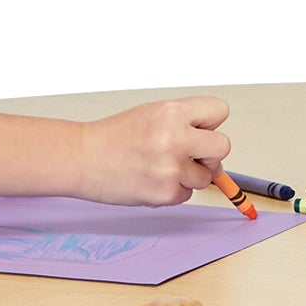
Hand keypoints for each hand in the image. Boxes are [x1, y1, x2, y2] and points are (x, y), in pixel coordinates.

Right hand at [74, 96, 230, 204]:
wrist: (83, 158)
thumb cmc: (115, 136)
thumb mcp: (152, 114)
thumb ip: (186, 124)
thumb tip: (215, 148)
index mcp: (172, 112)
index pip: (219, 111)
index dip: (209, 122)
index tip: (196, 129)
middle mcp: (176, 139)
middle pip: (223, 147)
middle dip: (210, 153)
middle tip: (190, 154)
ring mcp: (172, 169)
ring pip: (206, 177)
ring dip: (190, 175)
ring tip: (160, 167)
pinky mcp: (166, 194)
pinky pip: (187, 195)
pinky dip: (173, 190)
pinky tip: (151, 180)